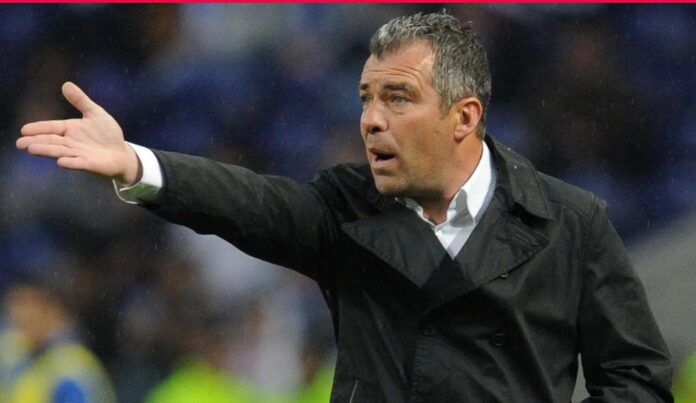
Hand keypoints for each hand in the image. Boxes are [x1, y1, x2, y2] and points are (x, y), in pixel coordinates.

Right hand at [16, 82, 140, 185]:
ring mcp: (79, 154)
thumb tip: (66, 84)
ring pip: (60, 152)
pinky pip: (79, 163)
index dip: (38, 128)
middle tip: (20, 143)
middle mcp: (71, 143)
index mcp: (70, 130)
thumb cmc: (107, 134)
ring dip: (47, 151)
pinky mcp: (89, 164)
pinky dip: (71, 163)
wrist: (122, 153)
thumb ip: (81, 101)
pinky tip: (61, 162)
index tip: (24, 129)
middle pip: (51, 142)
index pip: (52, 128)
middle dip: (36, 142)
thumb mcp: (95, 113)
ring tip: (32, 149)